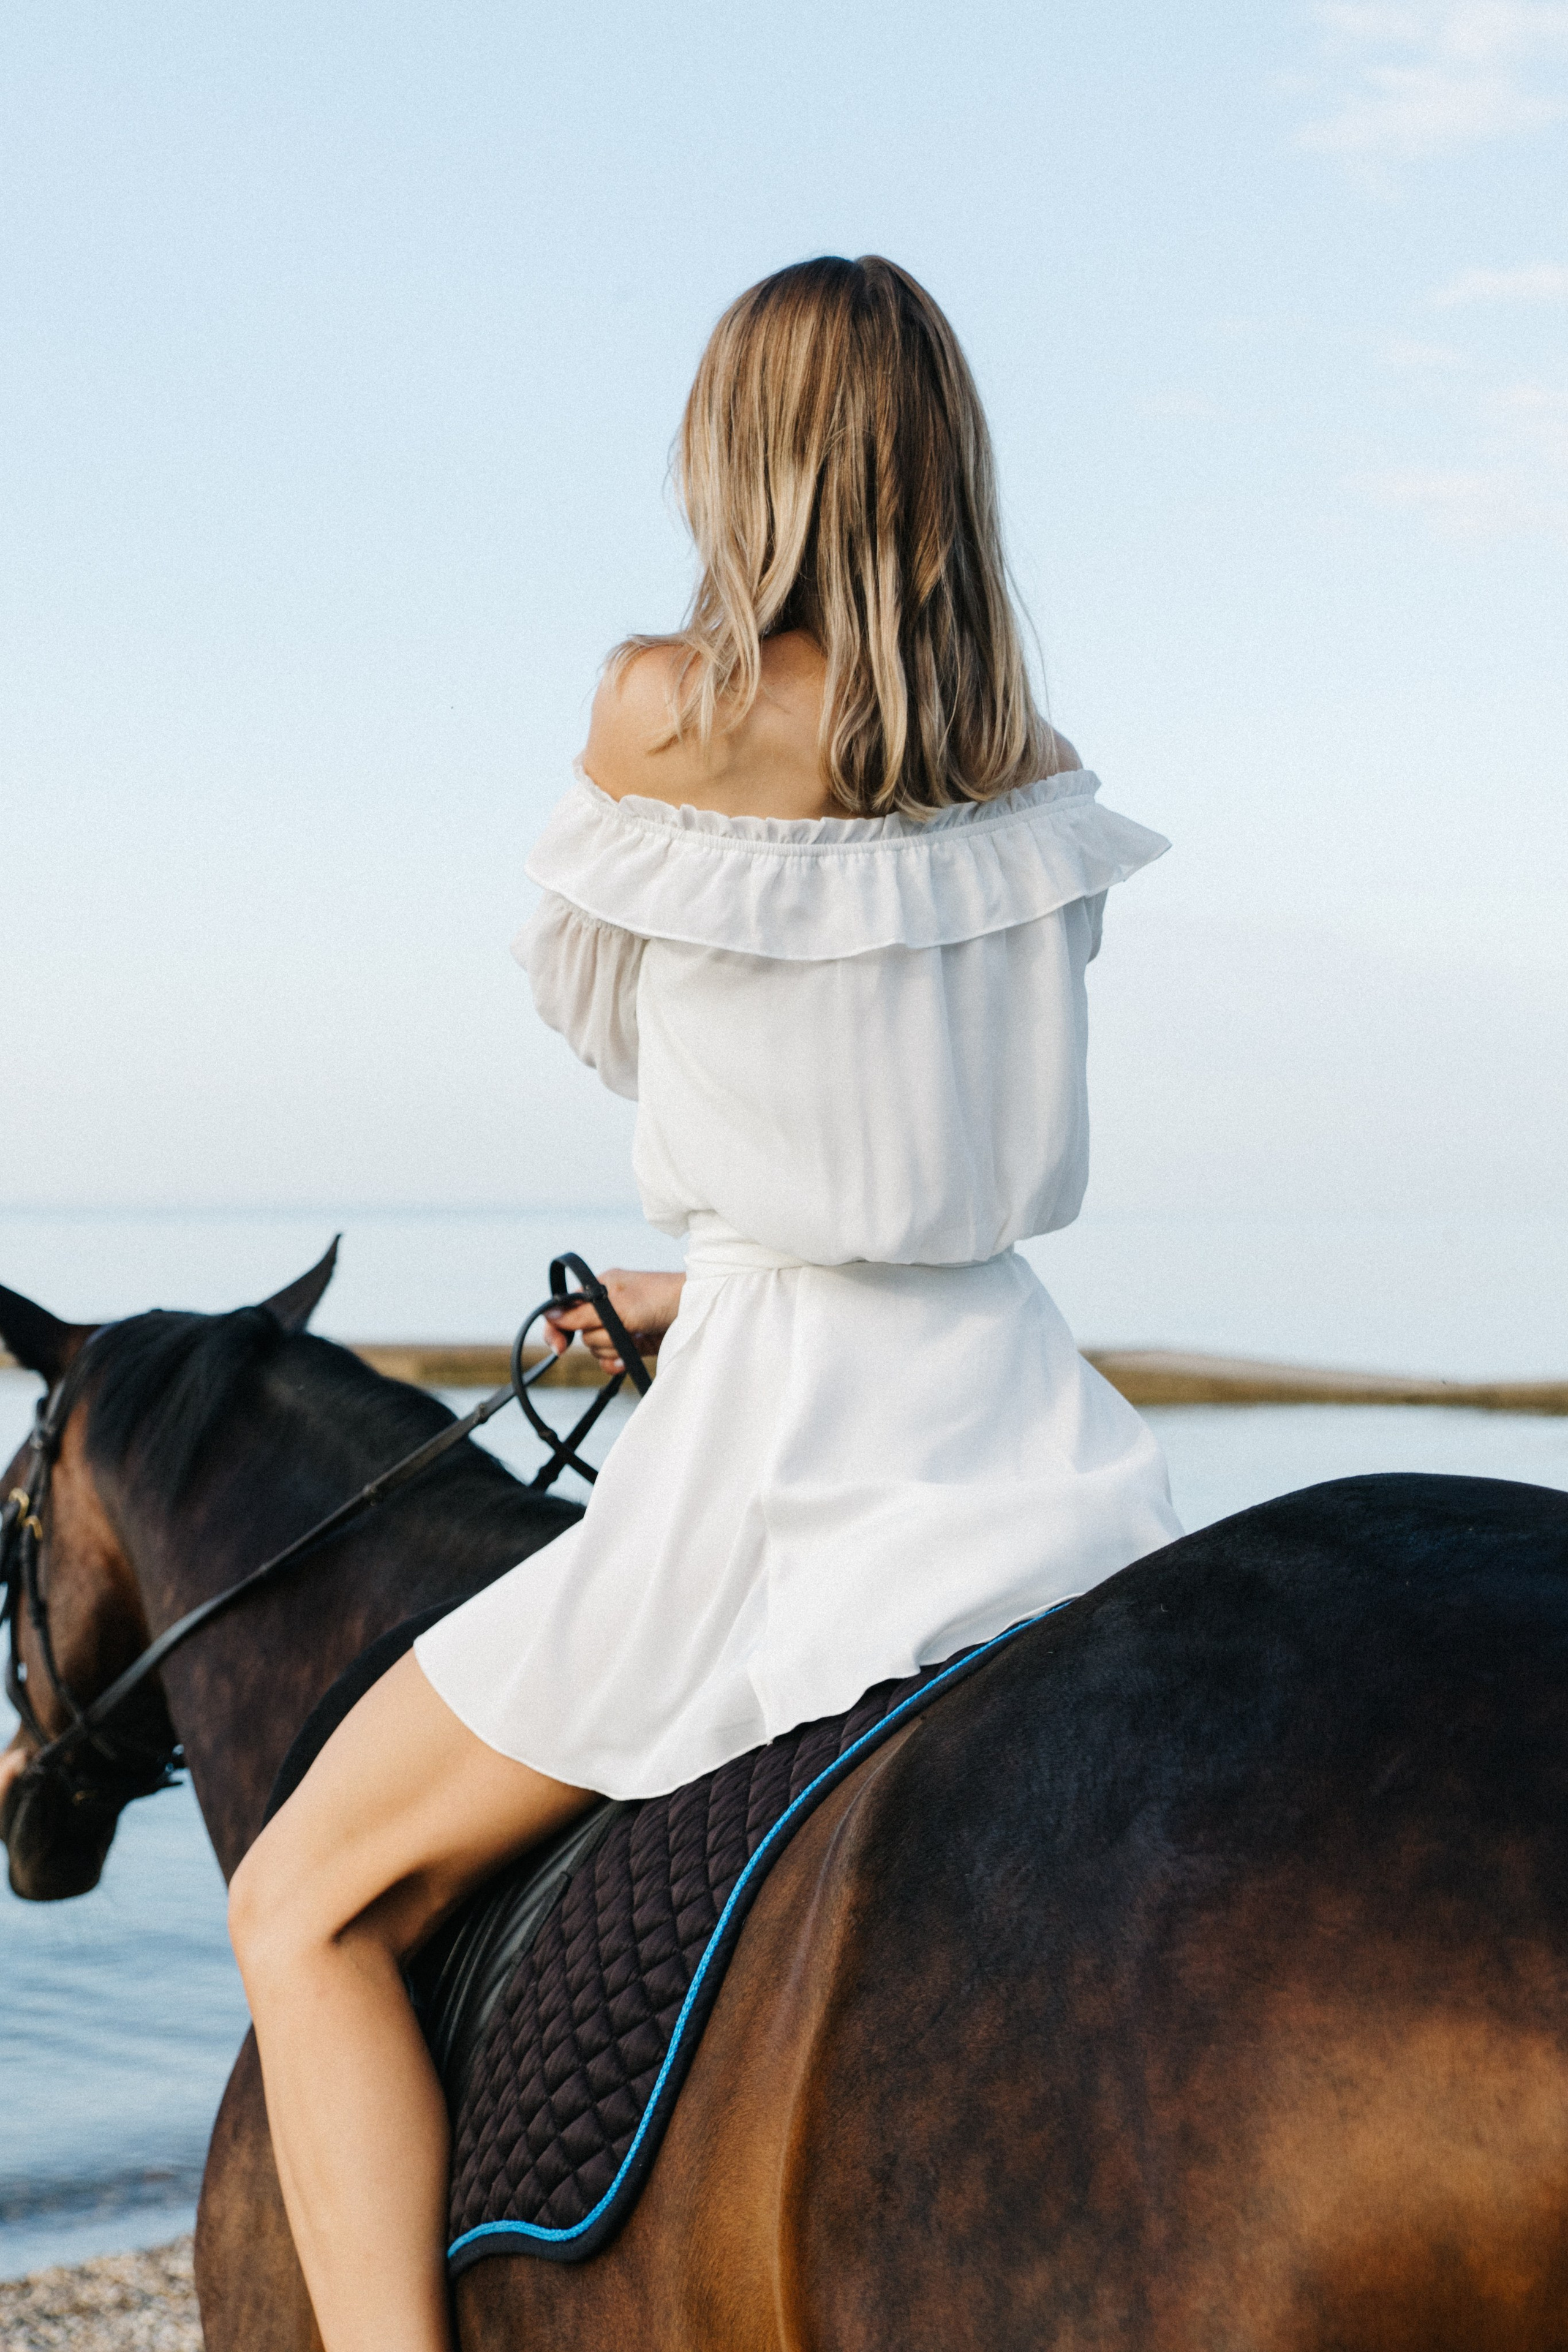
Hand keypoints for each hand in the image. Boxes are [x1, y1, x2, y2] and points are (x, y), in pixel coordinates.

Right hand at [544, 1269, 684, 1375]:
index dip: (557, 1329)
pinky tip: (629, 1359)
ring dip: (614, 1348)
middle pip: (582, 1335)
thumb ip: (582, 1314)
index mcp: (599, 1289)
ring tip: (635, 1337)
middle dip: (601, 1337)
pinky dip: (618, 1362)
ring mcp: (620, 1327)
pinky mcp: (633, 1344)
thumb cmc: (659, 1299)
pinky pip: (612, 1360)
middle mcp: (606, 1307)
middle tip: (623, 1328)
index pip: (565, 1310)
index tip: (560, 1348)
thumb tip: (549, 1314)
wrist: (696, 1312)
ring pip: (597, 1350)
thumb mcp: (617, 1306)